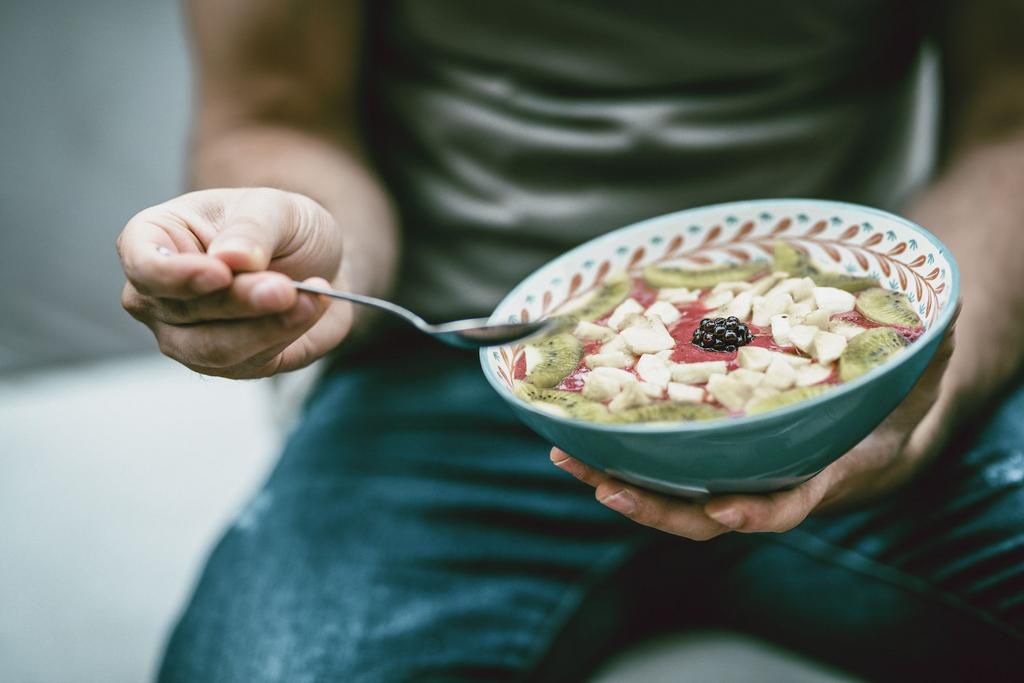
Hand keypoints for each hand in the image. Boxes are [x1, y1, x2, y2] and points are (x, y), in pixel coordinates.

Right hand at [117, 187, 349, 377]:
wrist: (318, 260)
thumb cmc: (283, 226)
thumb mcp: (276, 208)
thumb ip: (251, 229)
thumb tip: (229, 257)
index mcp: (153, 238)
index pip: (143, 264)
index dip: (176, 275)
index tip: (221, 273)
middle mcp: (157, 294)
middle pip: (183, 312)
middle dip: (242, 301)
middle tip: (286, 287)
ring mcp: (184, 336)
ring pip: (214, 349)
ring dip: (268, 326)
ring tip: (310, 296)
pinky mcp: (224, 365)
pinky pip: (250, 363)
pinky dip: (286, 336)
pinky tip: (311, 307)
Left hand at [550, 321, 958, 539]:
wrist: (864, 429)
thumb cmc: (887, 408)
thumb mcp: (912, 385)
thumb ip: (921, 363)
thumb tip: (941, 326)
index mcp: (813, 476)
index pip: (785, 505)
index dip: (756, 512)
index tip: (728, 509)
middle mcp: (763, 484)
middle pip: (702, 514)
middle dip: (652, 506)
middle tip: (604, 486)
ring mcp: (731, 474)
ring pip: (669, 494)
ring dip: (616, 480)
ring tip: (567, 456)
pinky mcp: (708, 457)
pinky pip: (661, 466)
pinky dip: (622, 456)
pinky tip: (582, 435)